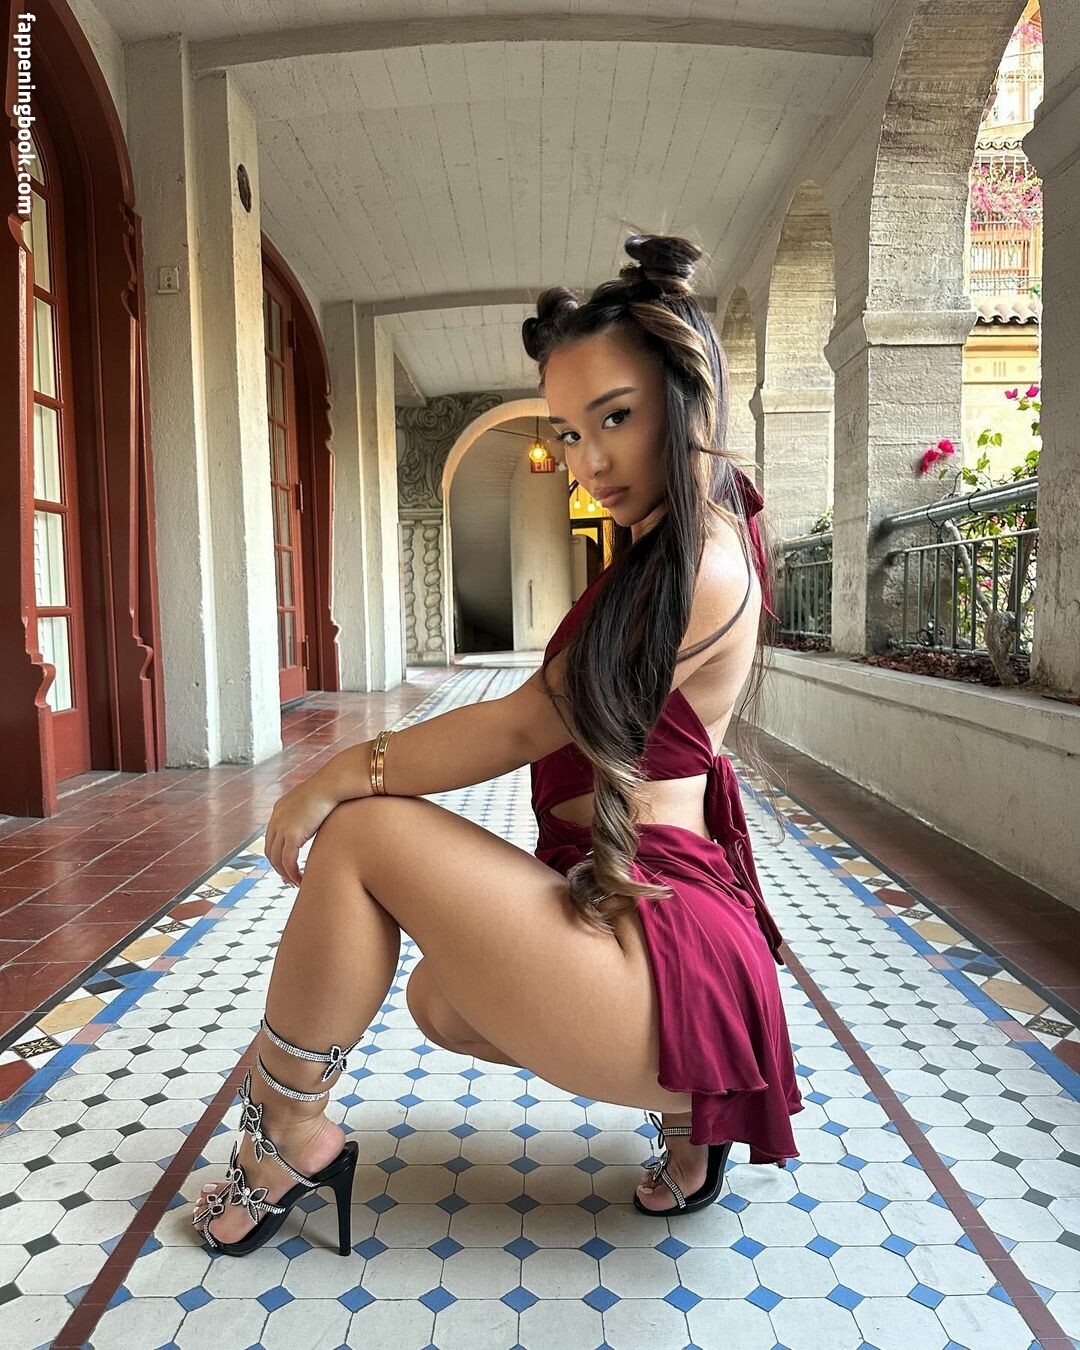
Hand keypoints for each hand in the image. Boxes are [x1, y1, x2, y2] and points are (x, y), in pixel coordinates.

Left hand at [263, 772, 341, 886]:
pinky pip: (288, 861)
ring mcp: (282, 827)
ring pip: (277, 859)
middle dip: (278, 867)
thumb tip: (321, 818)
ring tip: (296, 882)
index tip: (287, 865)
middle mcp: (276, 818)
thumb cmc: (332, 790)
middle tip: (289, 879)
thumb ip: (312, 811)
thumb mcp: (316, 800)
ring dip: (285, 874)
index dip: (277, 853)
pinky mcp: (291, 835)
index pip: (272, 837)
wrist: (332, 784)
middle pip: (270, 850)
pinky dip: (292, 873)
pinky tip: (301, 880)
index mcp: (280, 809)